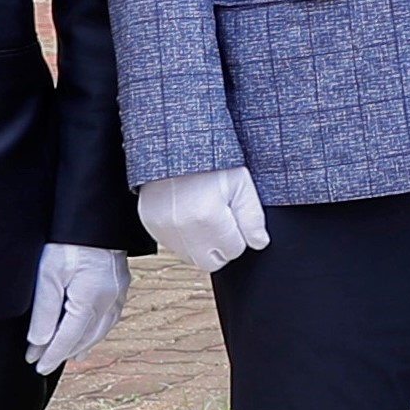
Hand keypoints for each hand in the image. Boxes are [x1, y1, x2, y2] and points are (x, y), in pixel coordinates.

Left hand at [25, 244, 129, 373]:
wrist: (94, 216)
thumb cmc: (68, 242)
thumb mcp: (48, 275)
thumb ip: (44, 312)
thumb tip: (39, 343)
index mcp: (90, 300)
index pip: (69, 338)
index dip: (52, 354)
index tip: (37, 366)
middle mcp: (109, 300)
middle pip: (86, 337)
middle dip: (64, 352)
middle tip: (43, 362)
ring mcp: (119, 293)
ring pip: (101, 330)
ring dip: (83, 345)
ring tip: (69, 356)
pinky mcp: (121, 285)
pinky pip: (110, 317)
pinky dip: (97, 330)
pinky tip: (91, 334)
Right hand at [136, 166, 269, 276]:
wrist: (174, 146)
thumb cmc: (210, 161)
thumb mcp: (241, 183)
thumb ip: (253, 218)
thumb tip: (259, 243)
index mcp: (208, 216)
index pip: (234, 250)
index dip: (239, 236)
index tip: (235, 219)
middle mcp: (182, 227)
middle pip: (211, 263)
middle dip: (222, 247)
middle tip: (223, 222)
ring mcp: (163, 228)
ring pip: (191, 258)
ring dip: (202, 245)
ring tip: (205, 216)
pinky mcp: (151, 226)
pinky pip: (173, 247)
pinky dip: (184, 238)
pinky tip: (189, 216)